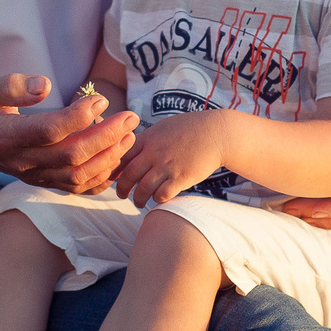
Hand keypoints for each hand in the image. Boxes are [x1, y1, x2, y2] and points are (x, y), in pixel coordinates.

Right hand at [0, 75, 137, 192]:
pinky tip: (118, 158)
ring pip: (77, 177)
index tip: (100, 98)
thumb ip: (11, 87)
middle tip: (129, 117)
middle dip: (106, 138)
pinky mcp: (43, 180)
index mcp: (6, 136)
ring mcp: (34, 175)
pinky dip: (102, 178)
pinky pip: (76, 188)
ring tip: (129, 136)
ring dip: (109, 159)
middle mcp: (22, 161)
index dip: (78, 117)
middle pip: (71, 157)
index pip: (49, 131)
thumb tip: (44, 85)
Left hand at [113, 112, 228, 207]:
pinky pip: (161, 195)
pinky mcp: (181, 178)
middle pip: (129, 176)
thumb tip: (130, 149)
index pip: (121, 157)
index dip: (114, 170)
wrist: (216, 133)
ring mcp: (167, 166)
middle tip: (122, 195)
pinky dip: (156, 200)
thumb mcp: (163, 127)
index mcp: (147, 139)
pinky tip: (158, 199)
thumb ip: (146, 139)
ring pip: (143, 189)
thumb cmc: (190, 129)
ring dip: (137, 199)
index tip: (113, 178)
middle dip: (122, 189)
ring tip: (138, 202)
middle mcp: (154, 153)